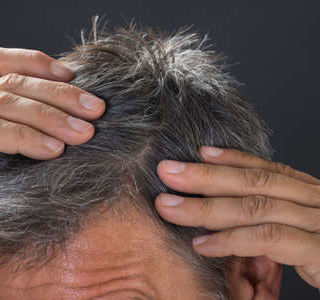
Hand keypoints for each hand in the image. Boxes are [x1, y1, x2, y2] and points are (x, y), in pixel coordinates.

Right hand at [0, 47, 104, 298]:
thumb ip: (13, 134)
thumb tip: (66, 123)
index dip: (36, 63)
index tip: (75, 77)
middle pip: (9, 82)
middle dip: (58, 94)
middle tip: (96, 109)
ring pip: (2, 102)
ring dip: (49, 116)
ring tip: (84, 133)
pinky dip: (25, 137)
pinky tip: (53, 150)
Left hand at [155, 147, 319, 288]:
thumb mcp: (300, 232)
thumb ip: (270, 218)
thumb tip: (224, 212)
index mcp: (309, 194)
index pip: (266, 169)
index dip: (231, 158)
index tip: (198, 152)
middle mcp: (316, 201)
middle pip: (254, 182)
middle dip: (205, 176)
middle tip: (167, 172)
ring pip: (257, 206)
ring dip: (207, 206)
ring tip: (169, 207)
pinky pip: (270, 239)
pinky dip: (231, 240)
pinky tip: (202, 244)